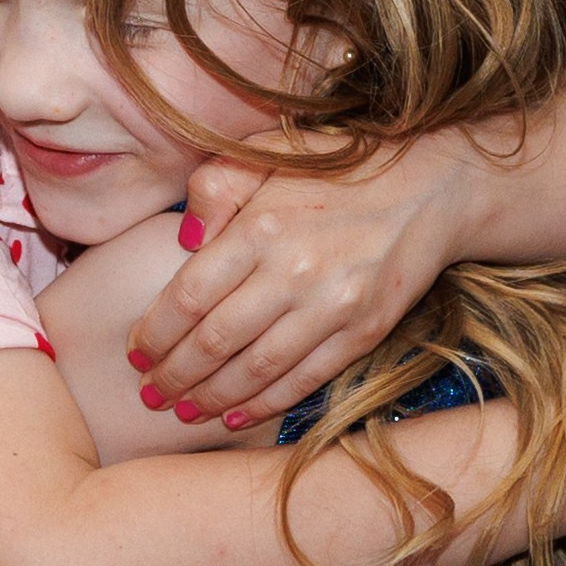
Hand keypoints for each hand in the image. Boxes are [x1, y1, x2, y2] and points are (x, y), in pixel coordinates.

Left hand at [123, 137, 475, 427]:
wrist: (431, 186)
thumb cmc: (338, 166)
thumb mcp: (268, 151)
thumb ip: (215, 187)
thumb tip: (183, 242)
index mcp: (262, 226)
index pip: (189, 296)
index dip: (155, 332)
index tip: (134, 352)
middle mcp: (294, 271)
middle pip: (215, 340)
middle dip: (174, 374)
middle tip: (148, 392)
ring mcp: (333, 307)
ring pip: (256, 368)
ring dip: (211, 396)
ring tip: (181, 409)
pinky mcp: (364, 331)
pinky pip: (303, 379)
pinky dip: (264, 403)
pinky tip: (233, 414)